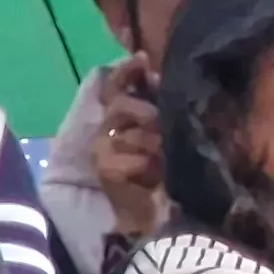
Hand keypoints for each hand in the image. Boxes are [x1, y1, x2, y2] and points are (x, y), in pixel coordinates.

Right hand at [92, 59, 165, 235]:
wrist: (156, 214)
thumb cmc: (169, 171)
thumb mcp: (172, 135)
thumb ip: (167, 109)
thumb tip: (169, 80)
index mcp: (125, 116)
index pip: (117, 84)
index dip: (126, 71)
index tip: (142, 59)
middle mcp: (109, 128)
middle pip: (120, 104)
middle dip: (145, 111)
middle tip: (162, 123)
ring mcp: (102, 148)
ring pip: (125, 131)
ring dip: (151, 142)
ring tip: (165, 155)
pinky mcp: (104, 168)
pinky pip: (125, 157)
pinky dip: (144, 164)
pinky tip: (153, 174)